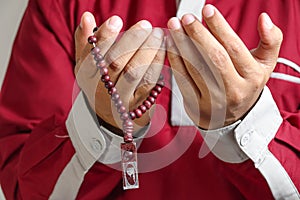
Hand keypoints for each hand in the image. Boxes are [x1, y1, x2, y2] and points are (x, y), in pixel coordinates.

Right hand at [75, 12, 164, 132]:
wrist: (112, 115)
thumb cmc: (101, 83)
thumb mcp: (87, 64)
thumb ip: (85, 41)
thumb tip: (86, 17)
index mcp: (86, 75)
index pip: (93, 54)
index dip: (105, 36)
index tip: (117, 20)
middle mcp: (100, 89)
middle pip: (115, 63)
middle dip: (132, 41)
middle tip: (145, 25)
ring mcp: (120, 99)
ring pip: (134, 73)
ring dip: (148, 50)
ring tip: (158, 34)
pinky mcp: (138, 104)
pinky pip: (149, 81)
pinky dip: (157, 63)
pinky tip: (163, 49)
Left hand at [167, 4, 282, 128]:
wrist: (232, 117)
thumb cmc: (245, 84)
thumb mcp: (264, 65)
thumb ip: (271, 41)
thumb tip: (264, 18)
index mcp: (252, 77)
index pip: (234, 48)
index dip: (219, 27)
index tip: (207, 10)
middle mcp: (234, 90)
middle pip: (214, 58)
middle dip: (198, 34)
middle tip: (185, 17)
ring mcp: (214, 100)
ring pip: (196, 68)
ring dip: (182, 45)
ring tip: (173, 27)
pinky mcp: (196, 105)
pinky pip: (183, 80)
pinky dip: (175, 61)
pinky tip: (170, 45)